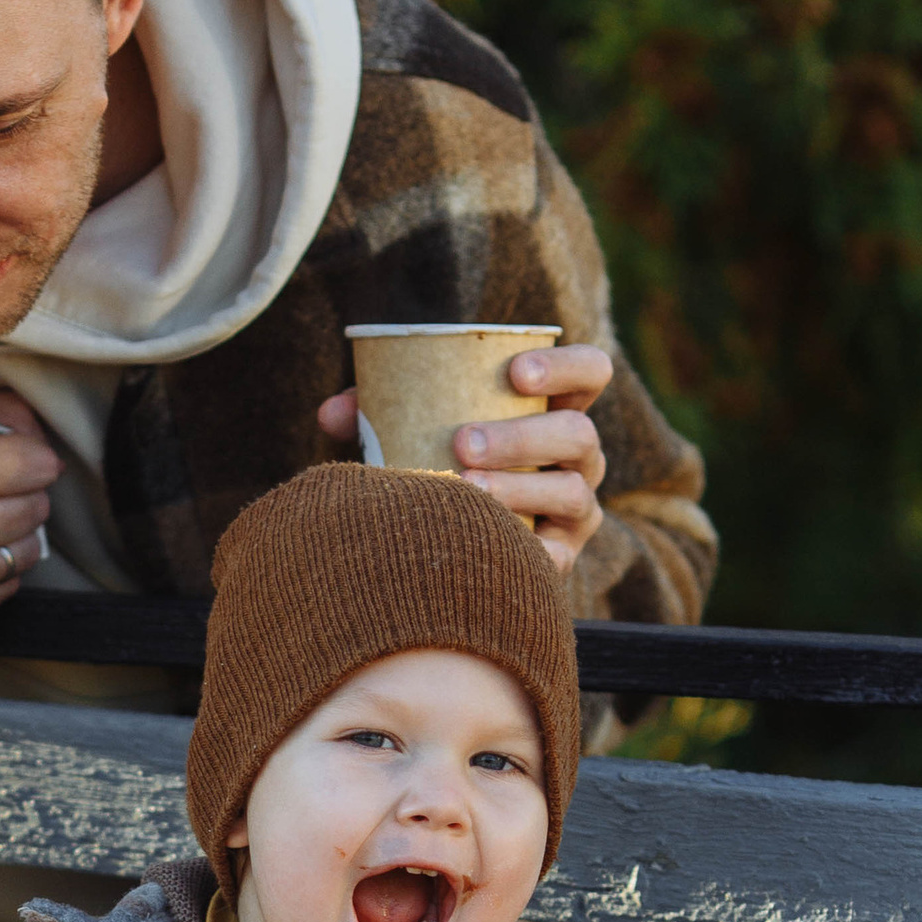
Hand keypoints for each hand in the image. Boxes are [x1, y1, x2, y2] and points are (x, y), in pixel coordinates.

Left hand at [317, 342, 608, 572]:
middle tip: (462, 442)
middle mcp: (578, 455)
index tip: (515, 372)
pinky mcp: (565, 555)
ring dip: (519, 489)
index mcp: (554, 408)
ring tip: (467, 490)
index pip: (590, 372)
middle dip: (521, 435)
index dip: (565, 366)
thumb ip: (378, 413)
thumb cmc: (438, 463)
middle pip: (576, 433)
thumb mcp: (417, 429)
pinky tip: (492, 547)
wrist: (450, 548)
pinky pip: (559, 555)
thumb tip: (331, 413)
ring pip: (571, 491)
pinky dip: (527, 551)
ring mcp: (578, 506)